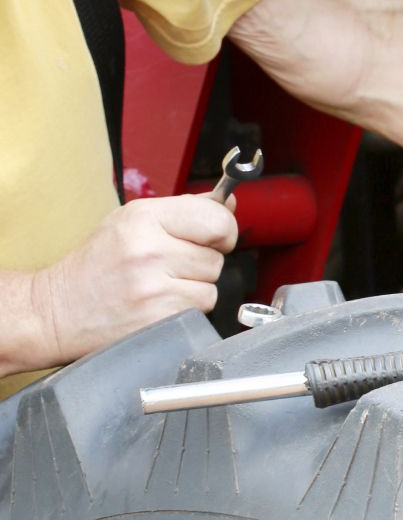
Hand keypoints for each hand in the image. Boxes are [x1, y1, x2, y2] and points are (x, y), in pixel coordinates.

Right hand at [30, 194, 237, 365]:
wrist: (57, 309)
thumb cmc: (98, 266)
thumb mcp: (132, 223)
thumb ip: (185, 211)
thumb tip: (228, 202)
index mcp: (143, 217)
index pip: (217, 219)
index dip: (223, 231)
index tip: (212, 238)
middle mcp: (149, 249)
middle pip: (216, 257)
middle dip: (200, 263)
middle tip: (168, 267)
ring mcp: (154, 286)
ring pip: (211, 286)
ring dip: (194, 289)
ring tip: (159, 286)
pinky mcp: (159, 317)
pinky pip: (201, 310)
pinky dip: (186, 309)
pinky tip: (158, 305)